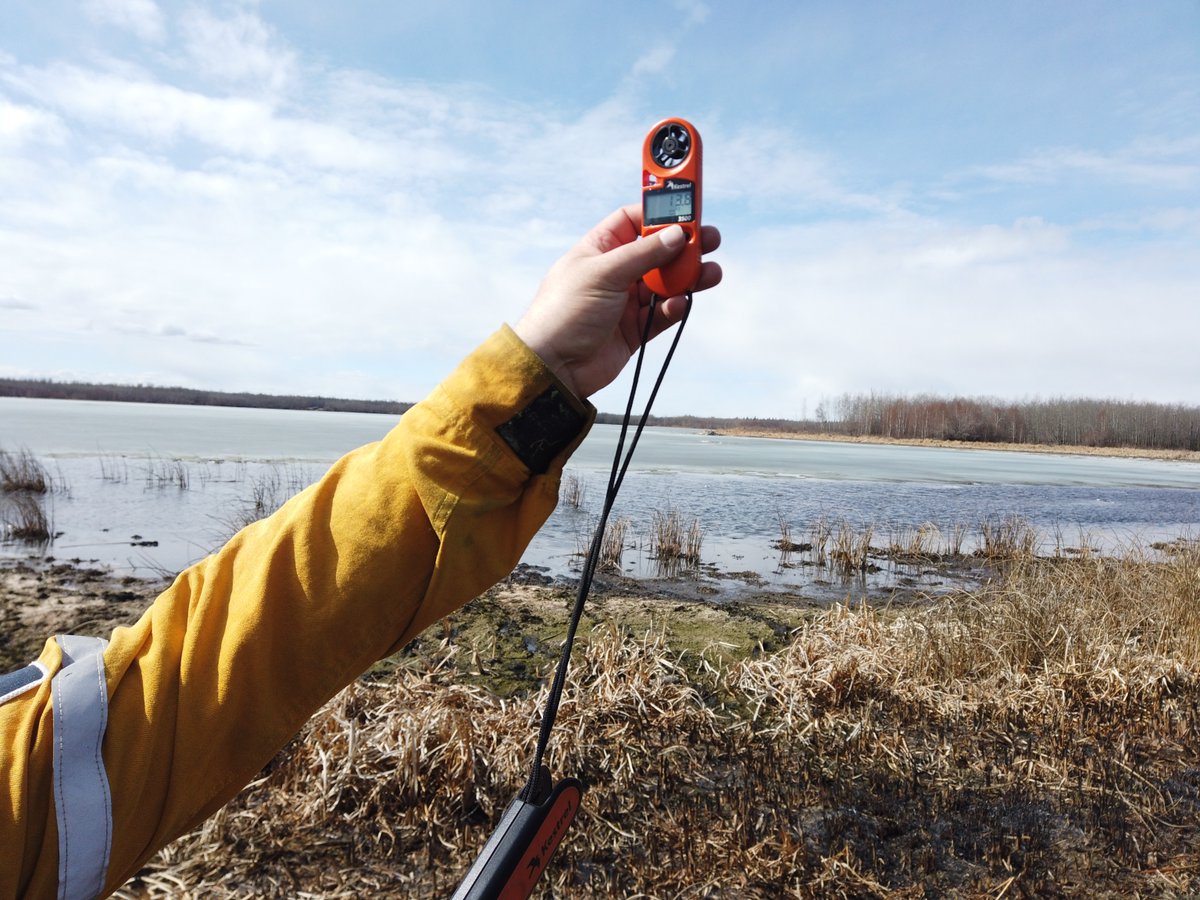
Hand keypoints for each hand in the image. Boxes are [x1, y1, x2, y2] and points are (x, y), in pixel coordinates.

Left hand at [513, 204, 721, 398]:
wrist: (553, 366)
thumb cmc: (564, 313)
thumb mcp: (604, 273)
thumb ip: (643, 254)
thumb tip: (677, 234)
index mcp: (599, 249)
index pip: (633, 220)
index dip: (659, 213)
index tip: (687, 210)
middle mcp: (614, 272)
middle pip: (657, 251)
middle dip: (683, 246)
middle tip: (709, 241)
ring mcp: (625, 301)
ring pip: (665, 283)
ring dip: (687, 278)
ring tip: (710, 274)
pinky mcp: (635, 329)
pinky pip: (662, 313)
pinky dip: (675, 308)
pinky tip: (680, 304)